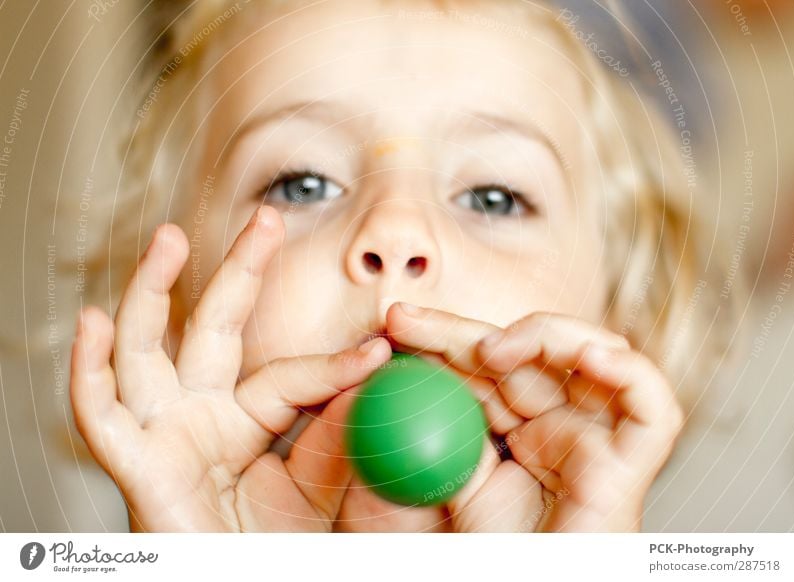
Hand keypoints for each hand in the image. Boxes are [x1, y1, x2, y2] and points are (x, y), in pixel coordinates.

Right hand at [70, 206, 391, 531]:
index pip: (289, 376)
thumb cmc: (279, 551)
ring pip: (145, 351)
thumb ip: (342, 431)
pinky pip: (101, 418)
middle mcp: (200, 415)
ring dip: (150, 291)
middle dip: (237, 270)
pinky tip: (92, 321)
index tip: (380, 350)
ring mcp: (164, 435)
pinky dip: (89, 372)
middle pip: (212, 327)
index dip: (334, 366)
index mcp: (246, 420)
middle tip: (268, 218)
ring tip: (168, 238)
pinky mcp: (134, 468)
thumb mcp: (322, 485)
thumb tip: (377, 367)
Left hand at [383, 303, 683, 531]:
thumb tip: (406, 377)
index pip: (486, 366)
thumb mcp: (455, 483)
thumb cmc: (493, 555)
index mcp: (521, 428)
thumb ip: (447, 431)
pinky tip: (590, 354)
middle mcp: (562, 424)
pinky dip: (630, 374)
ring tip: (489, 350)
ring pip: (591, 355)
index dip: (443, 339)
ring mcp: (598, 438)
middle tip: (403, 318)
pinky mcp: (633, 464)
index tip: (397, 324)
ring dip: (544, 337)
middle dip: (462, 331)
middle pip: (526, 354)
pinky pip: (652, 410)